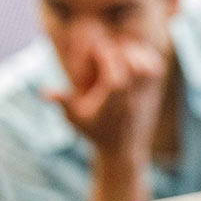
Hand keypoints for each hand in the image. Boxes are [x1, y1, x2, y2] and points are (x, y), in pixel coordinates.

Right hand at [45, 34, 167, 160]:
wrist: (124, 150)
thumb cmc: (95, 132)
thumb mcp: (75, 118)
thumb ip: (62, 102)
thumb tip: (43, 93)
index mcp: (113, 94)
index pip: (110, 61)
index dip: (100, 51)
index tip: (93, 53)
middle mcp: (132, 91)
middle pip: (128, 57)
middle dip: (115, 50)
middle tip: (105, 54)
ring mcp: (147, 90)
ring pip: (143, 59)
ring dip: (129, 52)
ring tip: (117, 58)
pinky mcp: (156, 90)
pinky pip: (155, 65)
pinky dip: (144, 57)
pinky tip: (131, 61)